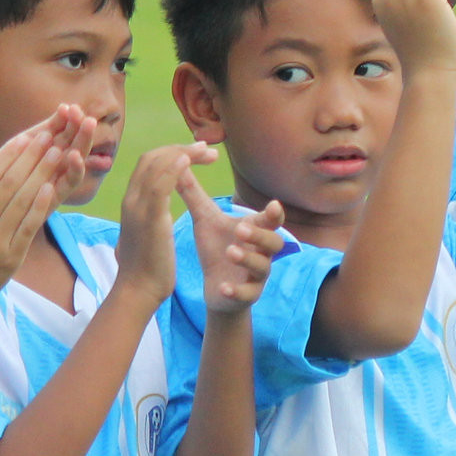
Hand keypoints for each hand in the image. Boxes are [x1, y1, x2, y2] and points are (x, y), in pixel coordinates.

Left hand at [0, 98, 94, 205]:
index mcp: (26, 152)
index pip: (50, 130)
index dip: (60, 119)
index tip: (66, 107)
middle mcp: (42, 166)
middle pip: (67, 142)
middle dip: (76, 127)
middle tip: (80, 113)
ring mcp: (49, 181)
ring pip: (73, 159)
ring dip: (83, 142)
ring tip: (87, 126)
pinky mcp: (51, 199)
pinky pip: (68, 184)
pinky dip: (74, 170)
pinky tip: (73, 156)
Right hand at [0, 124, 72, 309]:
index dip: (8, 155)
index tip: (25, 137)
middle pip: (9, 184)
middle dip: (31, 157)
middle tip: (48, 136)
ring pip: (23, 201)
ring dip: (42, 175)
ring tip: (58, 154)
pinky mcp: (12, 258)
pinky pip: (29, 227)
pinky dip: (41, 206)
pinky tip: (53, 187)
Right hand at [111, 143, 216, 305]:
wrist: (138, 290)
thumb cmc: (147, 266)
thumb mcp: (148, 232)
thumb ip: (150, 217)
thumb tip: (158, 210)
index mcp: (132, 202)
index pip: (148, 164)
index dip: (173, 152)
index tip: (197, 152)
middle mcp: (131, 199)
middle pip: (152, 158)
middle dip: (181, 148)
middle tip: (208, 149)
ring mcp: (138, 208)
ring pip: (155, 165)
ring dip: (184, 153)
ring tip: (208, 152)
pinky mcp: (149, 219)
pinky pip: (159, 184)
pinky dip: (174, 168)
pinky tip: (190, 160)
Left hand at [180, 171, 284, 314]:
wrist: (218, 287)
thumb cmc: (217, 249)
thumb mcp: (205, 219)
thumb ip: (194, 193)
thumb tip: (179, 161)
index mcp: (256, 231)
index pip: (271, 220)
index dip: (275, 213)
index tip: (273, 205)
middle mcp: (262, 251)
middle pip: (274, 242)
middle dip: (260, 235)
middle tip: (240, 230)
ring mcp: (256, 274)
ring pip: (263, 267)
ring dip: (248, 259)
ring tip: (231, 252)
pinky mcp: (247, 294)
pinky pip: (248, 294)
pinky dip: (237, 290)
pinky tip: (223, 287)